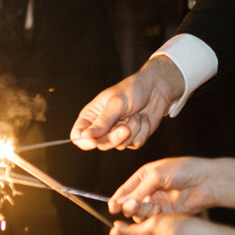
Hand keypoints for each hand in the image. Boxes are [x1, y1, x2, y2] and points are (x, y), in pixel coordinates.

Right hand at [70, 56, 184, 149]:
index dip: (83, 141)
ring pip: (120, 145)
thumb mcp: (115, 104)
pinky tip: (144, 118)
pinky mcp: (133, 138)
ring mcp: (117, 133)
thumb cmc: (132, 90)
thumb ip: (102, 122)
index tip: (93, 142)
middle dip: (115, 137)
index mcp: (91, 116)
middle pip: (100, 144)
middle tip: (126, 129)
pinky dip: (142, 131)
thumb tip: (86, 136)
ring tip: (136, 114)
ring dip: (132, 130)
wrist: (156, 89)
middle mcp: (102, 127)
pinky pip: (135, 144)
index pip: (78, 134)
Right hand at [108, 156, 234, 218]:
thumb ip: (139, 189)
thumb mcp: (156, 174)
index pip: (126, 189)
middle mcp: (149, 190)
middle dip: (126, 206)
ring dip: (139, 210)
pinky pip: (152, 218)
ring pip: (140, 212)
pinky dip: (151, 215)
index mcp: (145, 176)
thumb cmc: (183, 170)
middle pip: (130, 203)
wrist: (206, 181)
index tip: (112, 206)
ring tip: (145, 205)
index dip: (117, 198)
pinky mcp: (167, 213)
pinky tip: (157, 208)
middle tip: (127, 207)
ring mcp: (158, 202)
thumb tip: (124, 203)